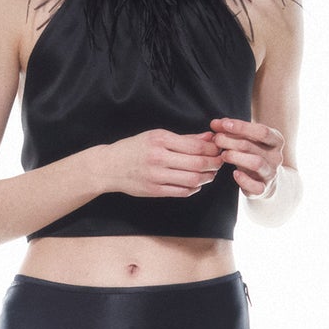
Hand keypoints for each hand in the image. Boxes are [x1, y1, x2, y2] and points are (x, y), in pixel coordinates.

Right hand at [101, 127, 225, 198]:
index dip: (213, 149)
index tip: (219, 148)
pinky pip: (182, 192)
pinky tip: (196, 183)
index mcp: (160, 140)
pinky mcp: (154, 191)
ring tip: (210, 173)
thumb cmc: (133, 148)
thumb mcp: (156, 136)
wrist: (108, 167)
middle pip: (198, 163)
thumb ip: (184, 138)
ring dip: (207, 177)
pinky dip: (194, 188)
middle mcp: (159, 158)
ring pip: (193, 179)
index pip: (196, 146)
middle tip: (220, 162)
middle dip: (214, 163)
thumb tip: (208, 138)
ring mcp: (156, 176)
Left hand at [208, 117, 285, 196]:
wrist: (265, 179)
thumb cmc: (254, 154)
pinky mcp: (263, 188)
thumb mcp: (247, 139)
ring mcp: (271, 173)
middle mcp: (276, 157)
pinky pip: (255, 186)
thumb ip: (233, 130)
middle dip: (230, 141)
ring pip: (256, 163)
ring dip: (235, 157)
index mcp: (276, 141)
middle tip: (216, 139)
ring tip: (223, 155)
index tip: (223, 124)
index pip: (262, 131)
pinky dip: (243, 180)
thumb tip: (215, 124)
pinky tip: (234, 173)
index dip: (241, 126)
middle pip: (252, 146)